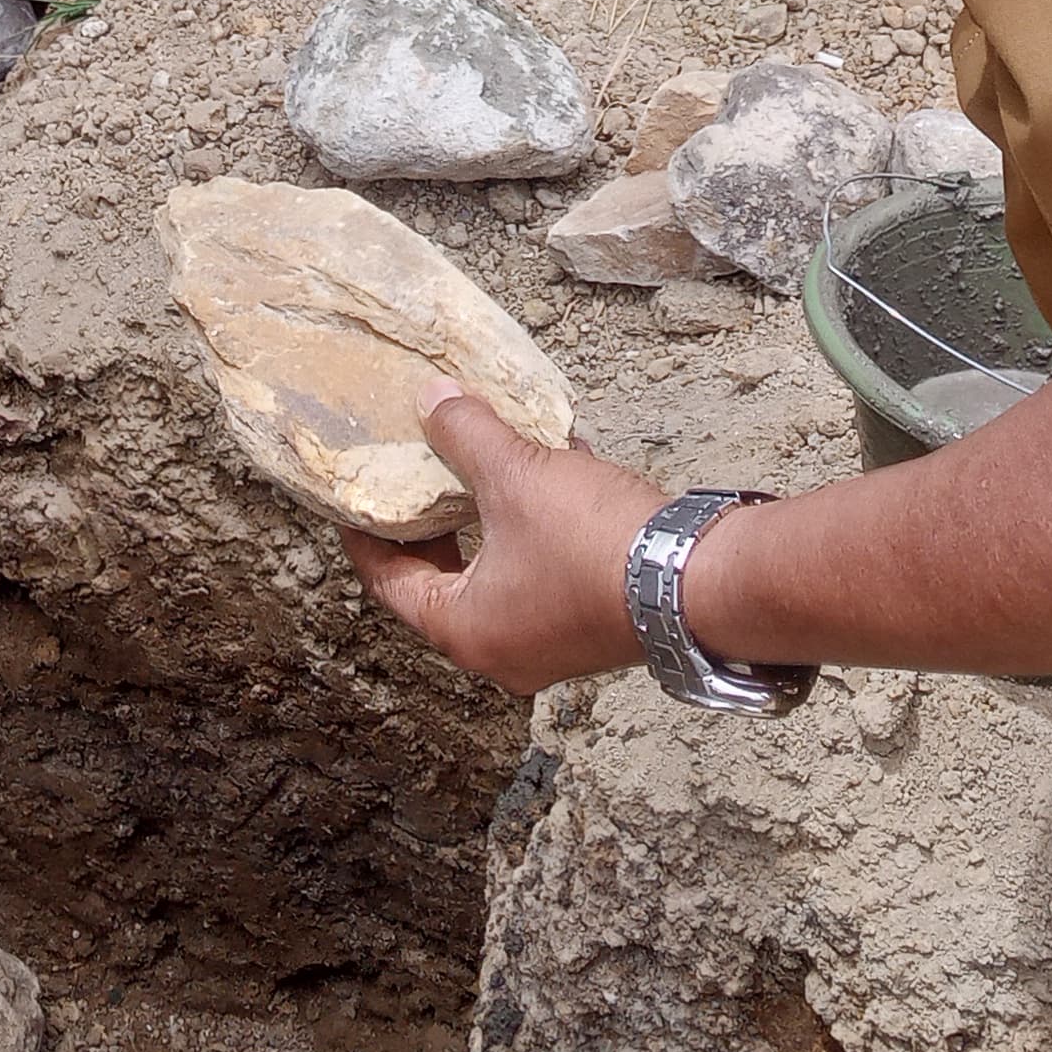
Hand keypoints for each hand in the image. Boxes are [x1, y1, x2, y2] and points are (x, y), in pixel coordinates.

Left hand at [342, 390, 667, 695]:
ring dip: (489, 528)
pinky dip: (533, 537)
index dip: (366, 538)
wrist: (698, 581)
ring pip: (497, 582)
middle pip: (443, 587)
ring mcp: (550, 648)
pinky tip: (550, 479)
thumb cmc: (593, 542)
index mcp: (465, 630)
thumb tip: (432, 400)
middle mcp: (501, 652)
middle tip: (416, 484)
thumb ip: (465, 435)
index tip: (352, 505)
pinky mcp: (590, 630)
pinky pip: (541, 579)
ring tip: (481, 472)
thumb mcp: (518, 475)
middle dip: (433, 530)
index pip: (390, 585)